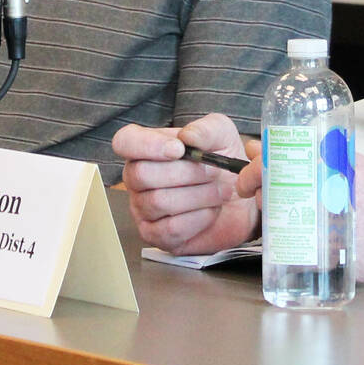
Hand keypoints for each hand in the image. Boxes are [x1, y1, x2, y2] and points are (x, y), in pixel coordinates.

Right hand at [114, 113, 261, 254]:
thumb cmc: (220, 163)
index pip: (124, 142)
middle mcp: (136, 177)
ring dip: (199, 196)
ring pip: (159, 202)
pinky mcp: (155, 235)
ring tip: (219, 191)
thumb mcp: (221, 135)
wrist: (239, 198)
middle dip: (186, 173)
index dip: (147, 146)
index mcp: (144, 147)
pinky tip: (211, 211)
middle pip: (141, 174)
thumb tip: (187, 137)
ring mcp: (142, 208)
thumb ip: (206, 129)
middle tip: (214, 172)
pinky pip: (170, 229)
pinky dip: (199, 218)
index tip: (179, 150)